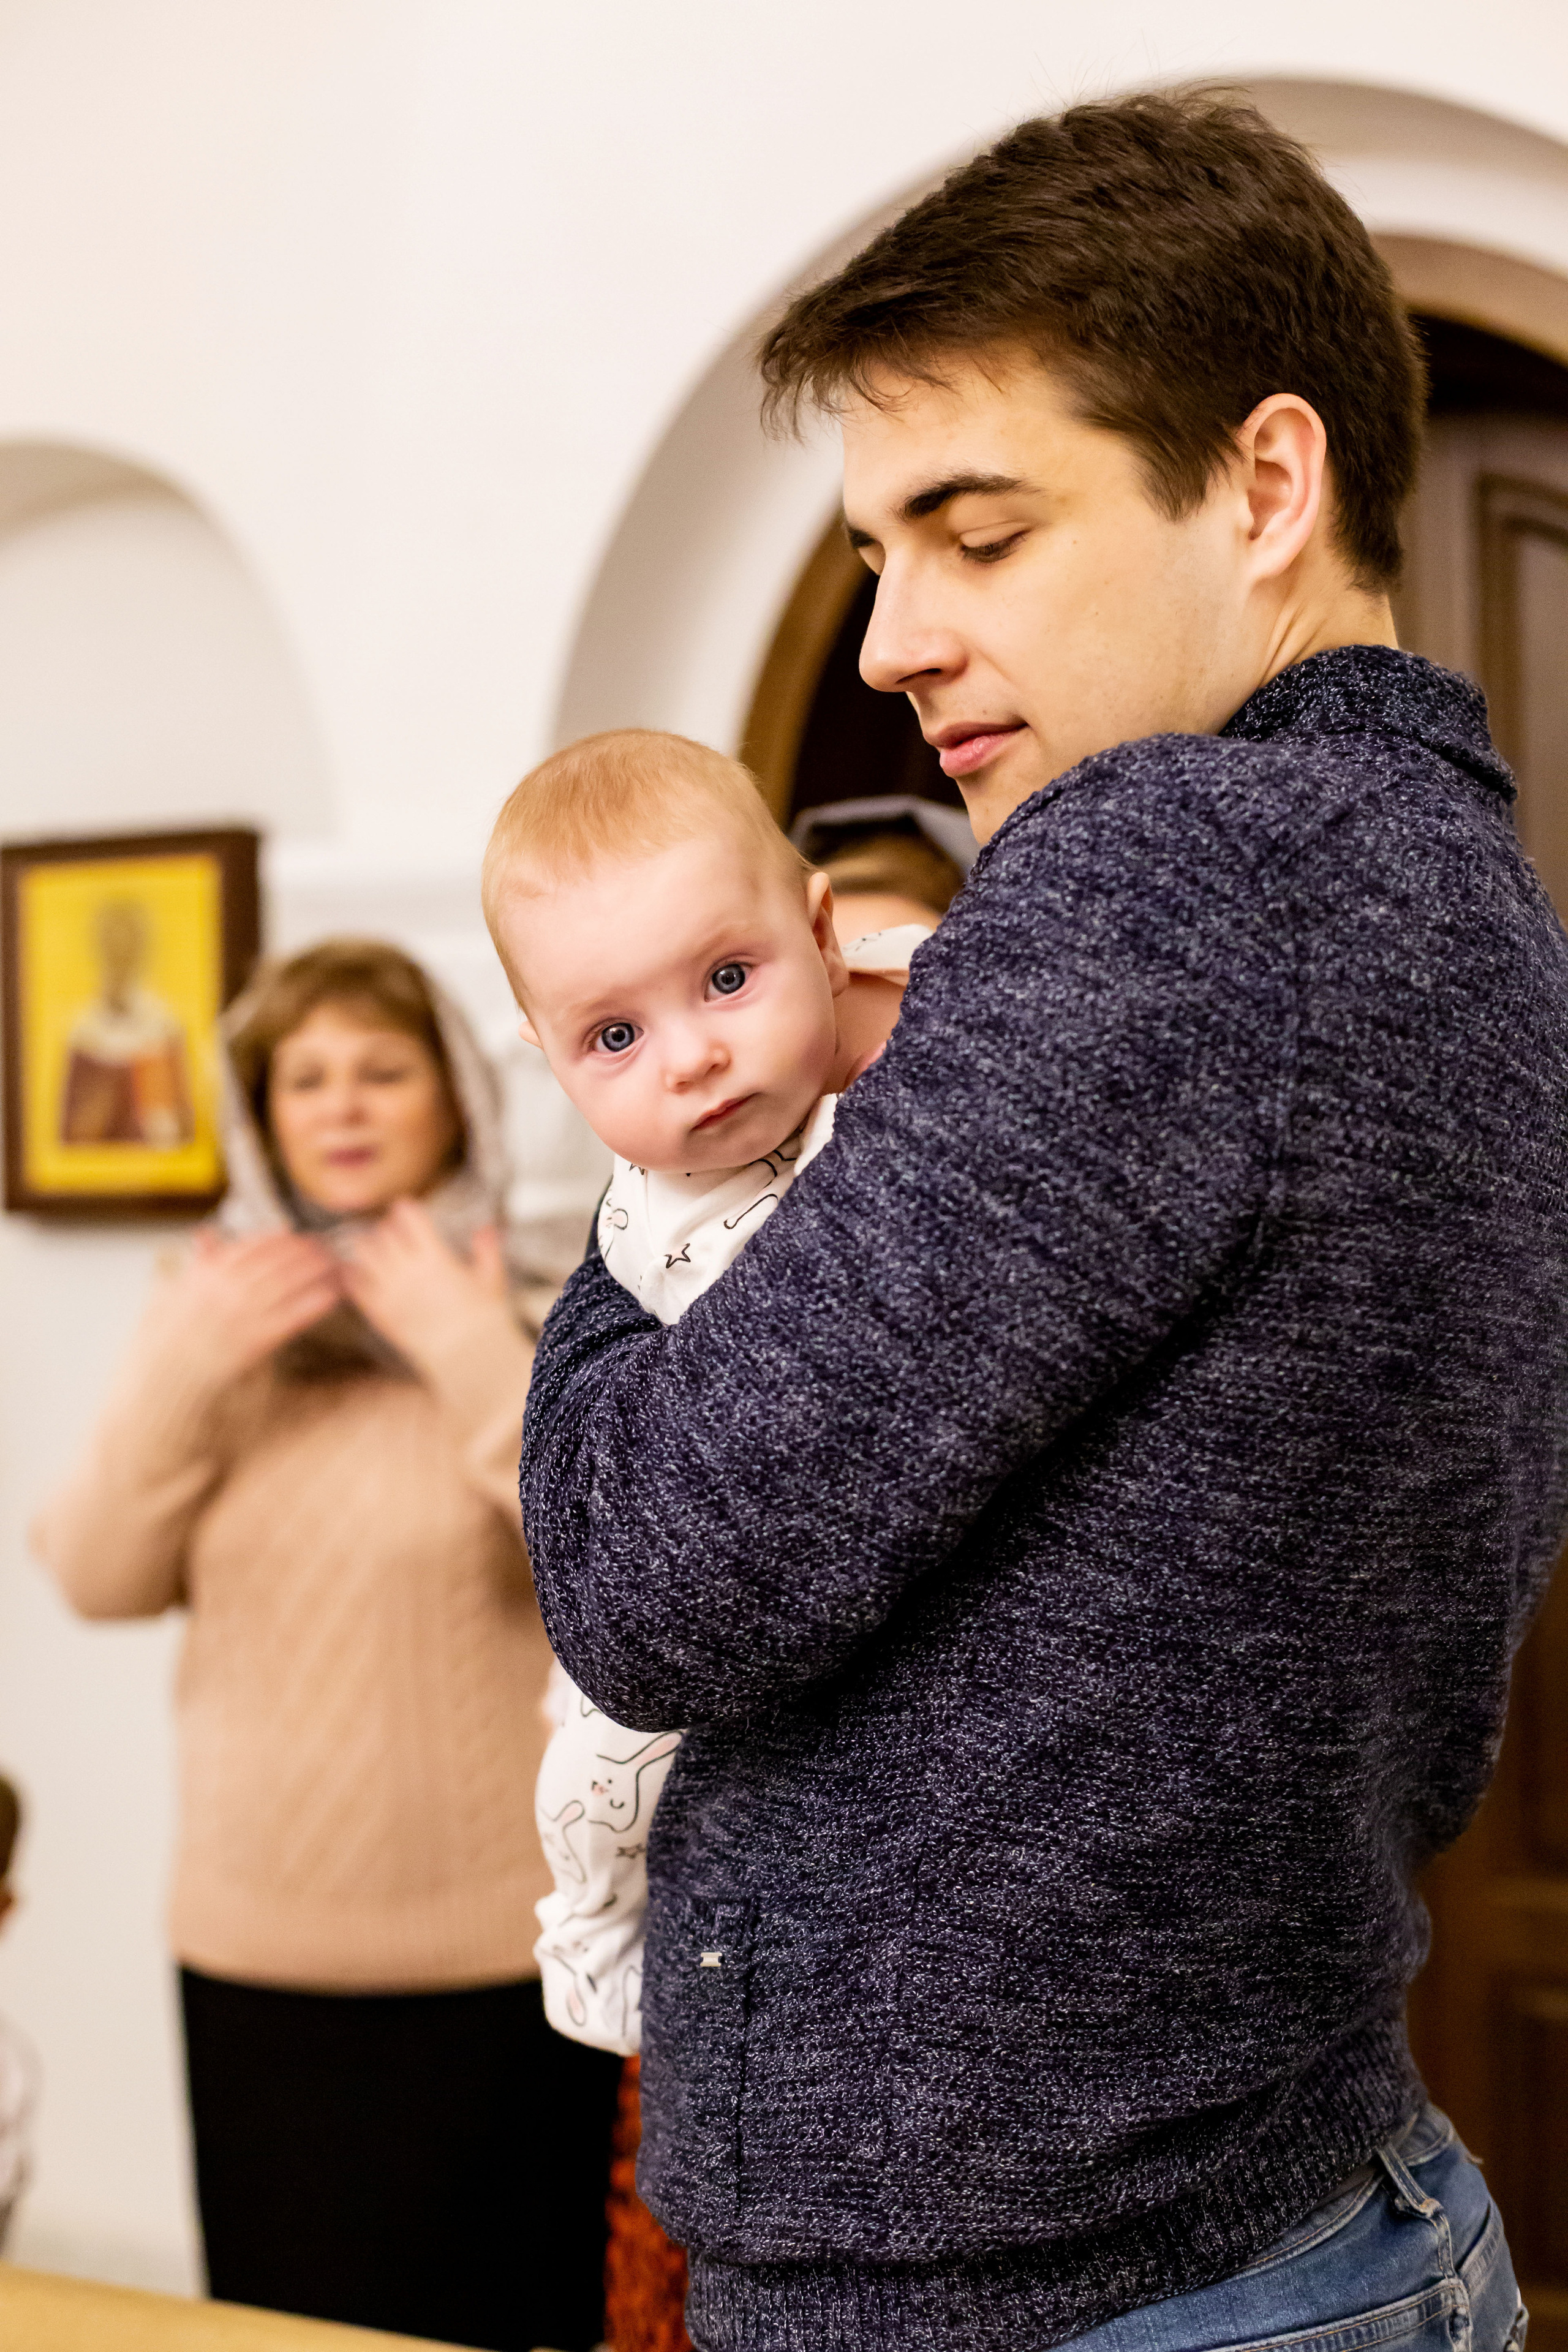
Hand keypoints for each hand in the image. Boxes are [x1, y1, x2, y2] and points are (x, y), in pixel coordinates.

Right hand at [150, 1229, 343, 1390]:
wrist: (163, 1379)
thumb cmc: (164, 1338)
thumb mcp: (172, 1292)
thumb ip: (195, 1263)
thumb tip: (206, 1235)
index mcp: (205, 1276)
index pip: (248, 1247)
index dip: (276, 1238)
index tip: (294, 1233)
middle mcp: (224, 1290)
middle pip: (272, 1261)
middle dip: (301, 1250)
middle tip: (323, 1244)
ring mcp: (240, 1316)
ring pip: (284, 1284)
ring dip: (313, 1271)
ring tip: (335, 1263)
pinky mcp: (253, 1342)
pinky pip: (288, 1318)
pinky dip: (311, 1304)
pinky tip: (332, 1296)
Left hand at [341, 1199, 506, 1372]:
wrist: (466, 1357)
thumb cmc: (482, 1321)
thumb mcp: (491, 1281)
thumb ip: (486, 1251)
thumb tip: (485, 1231)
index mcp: (436, 1258)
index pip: (409, 1217)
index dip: (406, 1210)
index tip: (406, 1211)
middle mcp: (409, 1270)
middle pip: (381, 1233)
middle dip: (384, 1230)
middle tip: (390, 1234)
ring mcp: (391, 1291)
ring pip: (362, 1254)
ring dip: (365, 1248)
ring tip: (371, 1251)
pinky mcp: (379, 1312)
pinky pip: (354, 1286)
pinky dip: (352, 1276)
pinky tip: (356, 1275)